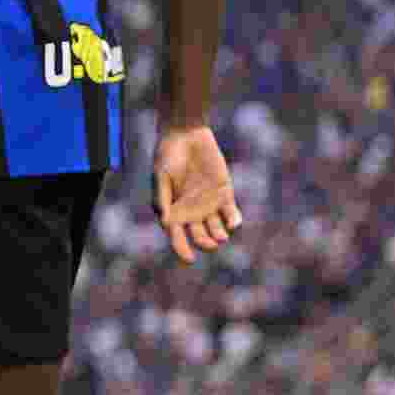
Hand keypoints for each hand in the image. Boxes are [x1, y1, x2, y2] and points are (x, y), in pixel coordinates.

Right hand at [153, 124, 241, 261]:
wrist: (186, 134)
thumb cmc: (168, 156)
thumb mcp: (161, 177)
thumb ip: (162, 200)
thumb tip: (167, 224)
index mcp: (174, 212)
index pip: (178, 238)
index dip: (182, 251)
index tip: (189, 260)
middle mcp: (192, 212)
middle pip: (200, 237)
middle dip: (205, 244)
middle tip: (211, 243)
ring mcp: (209, 205)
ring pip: (217, 230)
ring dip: (220, 237)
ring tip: (221, 237)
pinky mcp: (224, 194)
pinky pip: (231, 214)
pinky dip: (234, 221)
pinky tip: (233, 223)